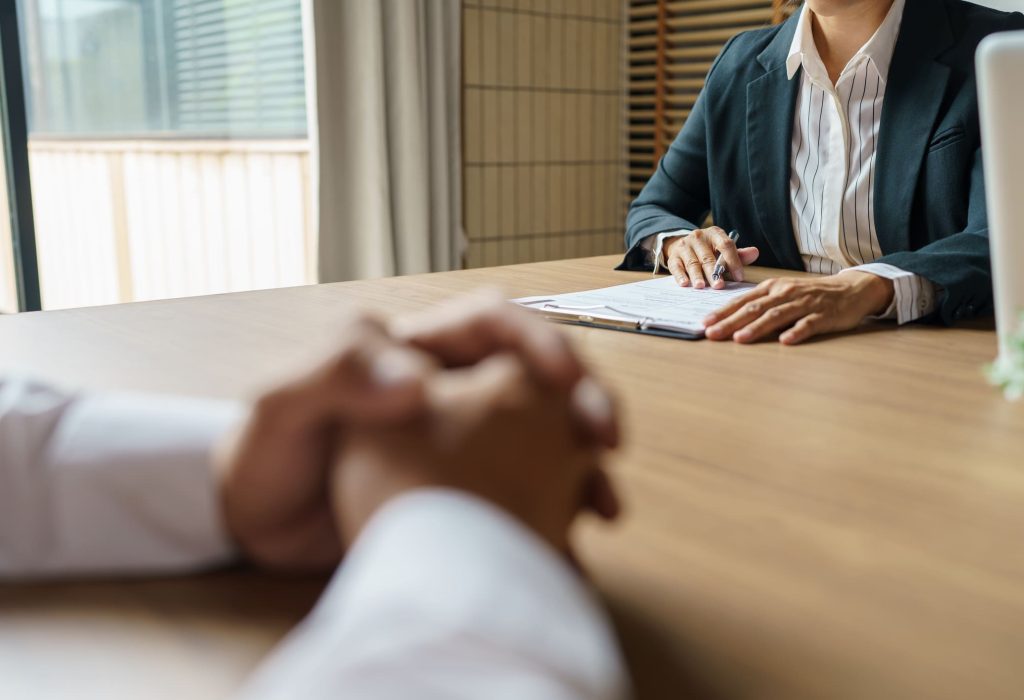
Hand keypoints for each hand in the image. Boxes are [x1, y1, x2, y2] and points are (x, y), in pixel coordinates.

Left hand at [216, 294, 616, 571]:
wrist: (254, 528)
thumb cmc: (264, 454)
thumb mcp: (279, 405)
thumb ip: (334, 375)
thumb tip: (417, 383)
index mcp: (417, 351)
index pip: (494, 322)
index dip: (539, 340)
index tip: (566, 381)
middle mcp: (454, 391)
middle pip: (540, 379)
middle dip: (585, 400)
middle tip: (606, 438)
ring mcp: (469, 446)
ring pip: (548, 439)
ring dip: (586, 465)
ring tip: (605, 505)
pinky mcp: (471, 496)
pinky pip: (529, 497)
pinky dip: (556, 517)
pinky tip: (574, 547)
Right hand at [664, 227, 759, 289]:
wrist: (683, 245)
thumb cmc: (708, 250)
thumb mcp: (723, 249)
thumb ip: (738, 254)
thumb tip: (755, 253)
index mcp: (715, 234)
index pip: (726, 245)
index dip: (733, 261)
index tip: (739, 277)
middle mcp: (698, 237)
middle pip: (708, 257)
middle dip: (713, 272)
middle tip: (719, 286)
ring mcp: (684, 246)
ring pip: (692, 263)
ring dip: (697, 275)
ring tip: (701, 286)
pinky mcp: (673, 256)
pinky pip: (677, 267)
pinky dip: (680, 276)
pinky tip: (685, 284)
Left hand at [703, 272, 894, 344]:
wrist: (851, 289)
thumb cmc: (811, 294)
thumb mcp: (784, 292)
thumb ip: (761, 304)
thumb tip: (733, 319)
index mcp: (774, 288)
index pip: (743, 301)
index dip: (723, 312)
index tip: (705, 324)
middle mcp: (786, 293)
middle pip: (754, 309)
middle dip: (731, 322)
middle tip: (712, 334)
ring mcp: (805, 303)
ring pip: (777, 315)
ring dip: (757, 327)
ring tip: (740, 339)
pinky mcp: (824, 315)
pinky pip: (809, 324)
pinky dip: (796, 332)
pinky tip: (785, 341)